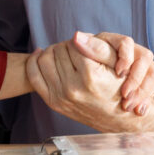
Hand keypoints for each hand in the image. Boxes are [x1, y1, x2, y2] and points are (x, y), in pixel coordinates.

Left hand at [27, 35, 153, 132]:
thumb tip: (76, 35)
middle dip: (67, 46)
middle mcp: (73, 88)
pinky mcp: (53, 103)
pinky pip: (34, 75)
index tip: (86, 46)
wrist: (118, 119)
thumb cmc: (120, 89)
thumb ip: (97, 47)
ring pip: (44, 59)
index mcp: (90, 76)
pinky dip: (34, 61)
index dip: (80, 41)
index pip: (74, 43)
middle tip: (76, 50)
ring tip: (64, 54)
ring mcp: (61, 97)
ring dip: (53, 51)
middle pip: (58, 50)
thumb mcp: (118, 65)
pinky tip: (41, 54)